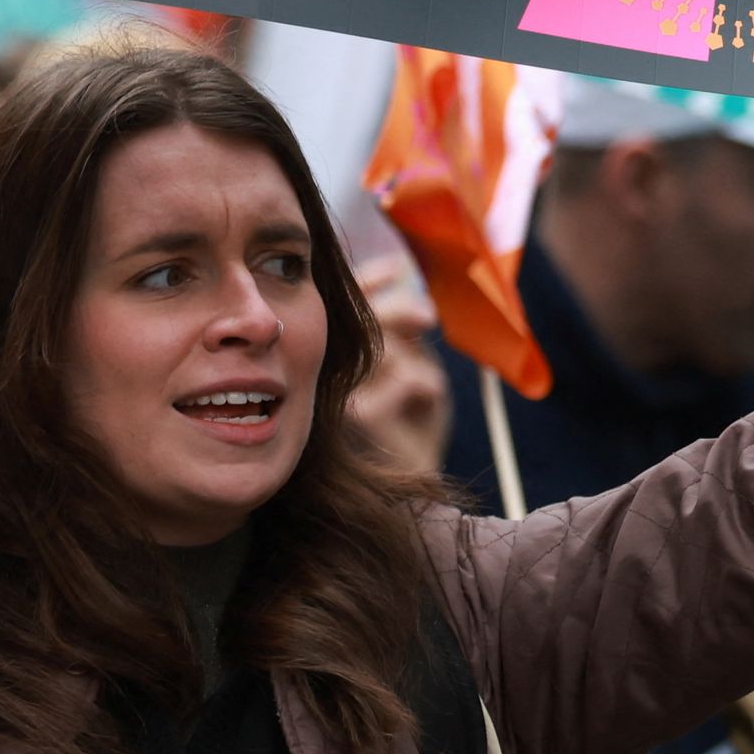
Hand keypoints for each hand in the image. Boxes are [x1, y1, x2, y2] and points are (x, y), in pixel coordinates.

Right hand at [349, 256, 456, 478]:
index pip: (341, 310)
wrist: (414, 485)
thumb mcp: (413, 367)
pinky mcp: (361, 416)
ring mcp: (339, 396)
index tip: (398, 268)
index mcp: (333, 361)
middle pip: (361, 322)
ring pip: (386, 350)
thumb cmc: (413, 427)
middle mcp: (324, 377)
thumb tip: (404, 278)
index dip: (368, 280)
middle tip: (429, 319)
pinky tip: (428, 404)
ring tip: (427, 390)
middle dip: (399, 311)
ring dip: (419, 363)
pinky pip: (406, 379)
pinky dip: (428, 386)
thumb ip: (404, 332)